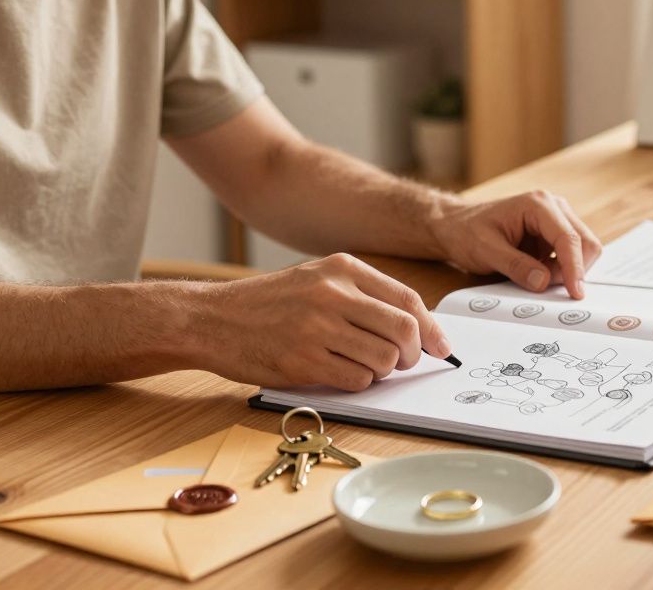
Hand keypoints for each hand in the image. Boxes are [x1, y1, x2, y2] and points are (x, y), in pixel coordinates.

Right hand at [191, 254, 450, 390]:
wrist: (210, 319)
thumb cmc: (268, 303)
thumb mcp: (315, 279)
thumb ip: (362, 296)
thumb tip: (416, 327)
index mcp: (342, 268)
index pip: (408, 299)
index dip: (432, 328)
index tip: (441, 347)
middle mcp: (333, 294)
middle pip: (404, 330)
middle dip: (412, 354)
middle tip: (403, 363)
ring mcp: (318, 328)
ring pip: (384, 360)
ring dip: (383, 372)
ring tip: (363, 366)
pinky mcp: (304, 361)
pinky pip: (357, 381)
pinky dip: (359, 384)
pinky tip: (339, 373)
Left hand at [430, 190, 602, 298]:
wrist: (455, 227)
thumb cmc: (467, 232)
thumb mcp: (485, 251)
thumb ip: (515, 266)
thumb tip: (543, 282)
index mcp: (538, 205)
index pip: (569, 238)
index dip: (575, 268)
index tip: (575, 293)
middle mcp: (554, 207)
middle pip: (586, 243)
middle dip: (571, 270)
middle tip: (544, 285)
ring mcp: (557, 219)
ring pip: (582, 250)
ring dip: (564, 271)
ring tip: (532, 275)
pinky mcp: (555, 233)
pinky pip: (571, 256)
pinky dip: (559, 270)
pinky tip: (535, 271)